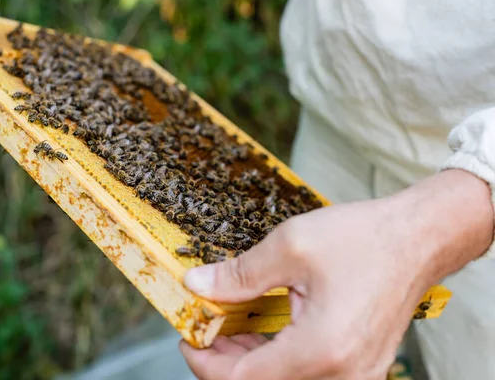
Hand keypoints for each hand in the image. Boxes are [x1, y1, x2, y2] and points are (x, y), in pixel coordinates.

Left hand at [180, 169, 492, 379]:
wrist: (417, 239)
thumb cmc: (365, 239)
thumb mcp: (291, 246)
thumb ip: (239, 274)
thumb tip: (198, 285)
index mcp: (322, 349)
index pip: (243, 378)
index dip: (205, 362)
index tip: (188, 338)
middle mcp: (342, 374)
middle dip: (225, 360)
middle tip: (206, 326)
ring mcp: (355, 375)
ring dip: (250, 360)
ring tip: (230, 325)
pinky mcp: (359, 367)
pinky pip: (307, 375)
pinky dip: (277, 358)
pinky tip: (262, 332)